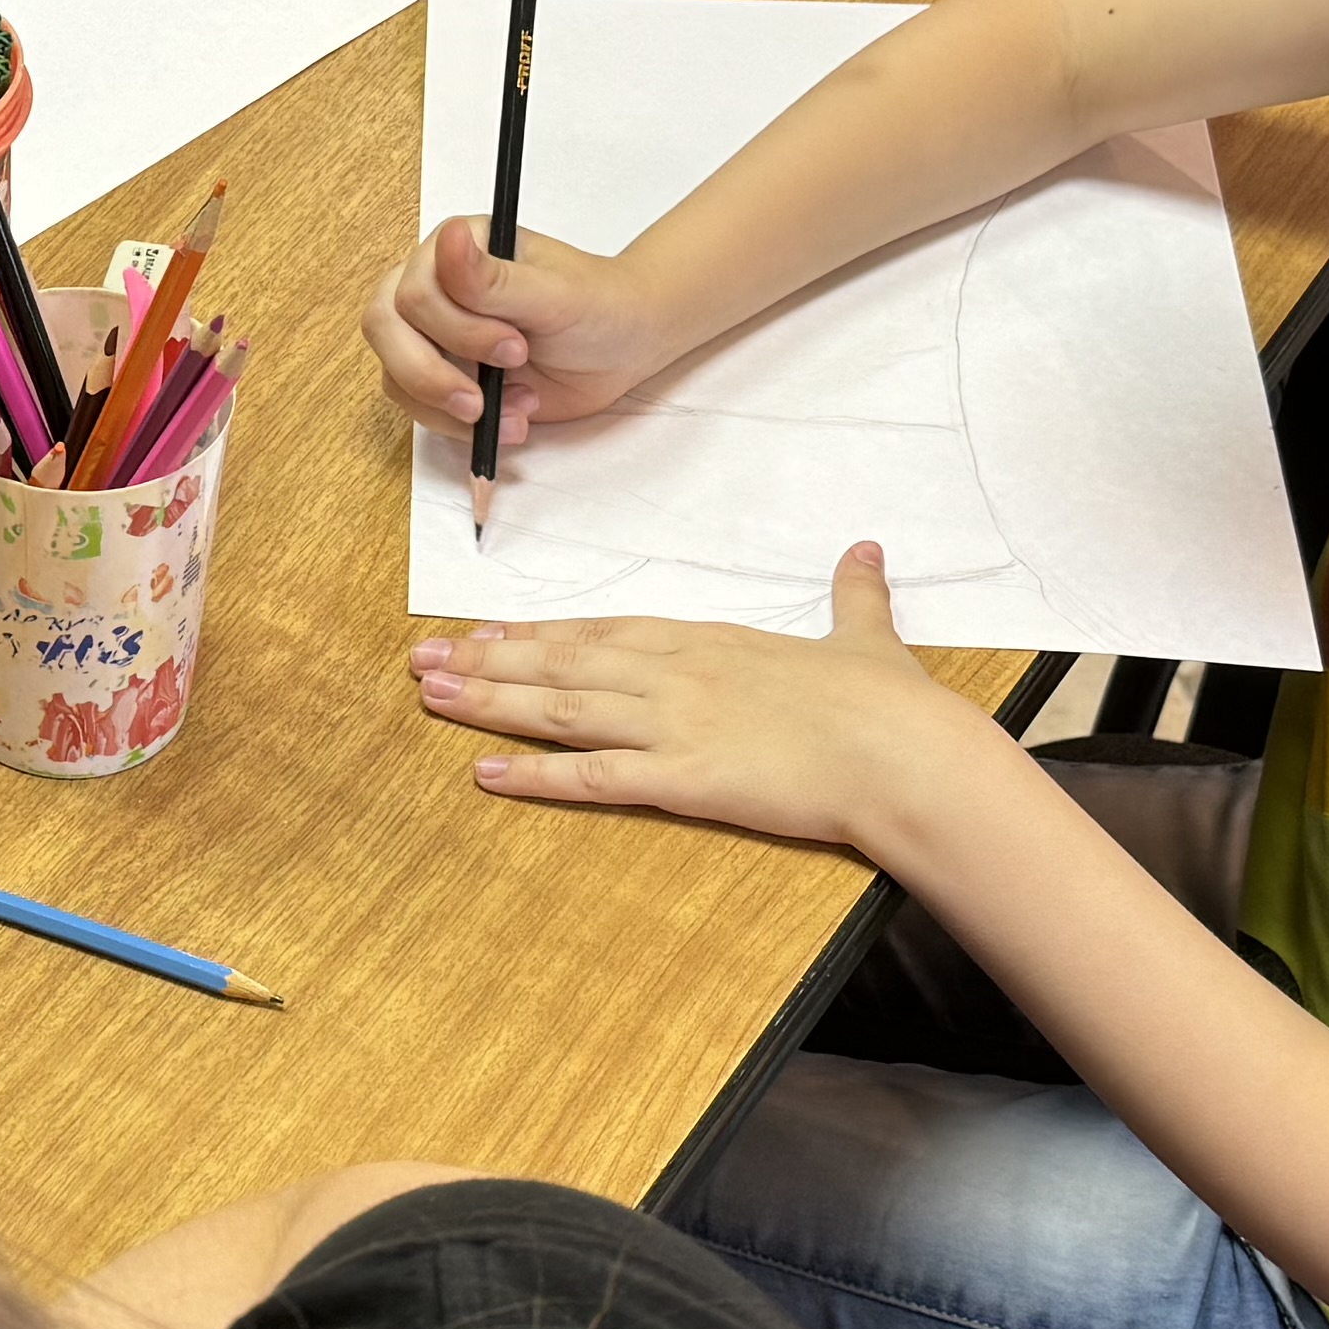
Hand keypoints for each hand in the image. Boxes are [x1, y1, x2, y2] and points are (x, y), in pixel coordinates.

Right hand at [365, 211, 679, 436]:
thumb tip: (447, 238)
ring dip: (451, 408)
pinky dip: (462, 427)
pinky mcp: (445, 375)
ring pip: (396, 375)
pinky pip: (420, 408)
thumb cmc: (598, 308)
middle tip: (484, 402)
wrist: (624, 346)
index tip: (516, 349)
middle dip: (434, 376)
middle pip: (386, 331)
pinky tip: (513, 419)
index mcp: (457, 248)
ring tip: (516, 411)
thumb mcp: (554, 294)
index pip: (413, 293)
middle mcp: (436, 285)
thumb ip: (494, 278)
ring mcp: (434, 333)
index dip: (457, 331)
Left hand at [409, 543, 970, 853]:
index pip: (606, 632)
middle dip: (489, 659)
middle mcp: (677, 674)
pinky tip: (484, 774)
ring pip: (560, 708)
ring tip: (430, 696)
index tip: (490, 632)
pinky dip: (533, 777)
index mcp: (710, 642)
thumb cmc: (888, 704)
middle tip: (424, 658)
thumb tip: (865, 550)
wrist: (905, 753)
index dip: (542, 634)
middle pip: (564, 663)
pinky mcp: (681, 779)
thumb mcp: (866, 635)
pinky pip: (592, 777)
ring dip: (490, 702)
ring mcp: (674, 725)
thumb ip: (855, 593)